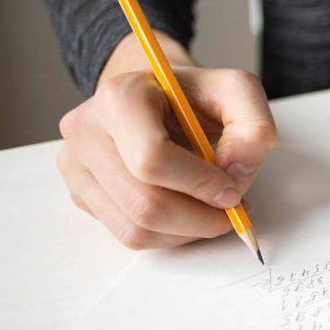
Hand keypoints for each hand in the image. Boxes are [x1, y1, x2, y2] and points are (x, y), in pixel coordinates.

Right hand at [56, 35, 275, 248]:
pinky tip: (188, 213)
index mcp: (120, 97)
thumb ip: (253, 128)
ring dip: (188, 231)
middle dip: (200, 219)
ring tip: (212, 212)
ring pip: (136, 229)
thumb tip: (235, 175)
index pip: (152, 160)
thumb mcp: (237, 93)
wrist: (158, 100)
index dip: (199, 185)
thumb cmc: (195, 98)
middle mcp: (86, 131)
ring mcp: (77, 165)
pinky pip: (129, 234)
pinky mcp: (80, 194)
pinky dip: (169, 235)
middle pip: (145, 204)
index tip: (231, 191)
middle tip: (232, 211)